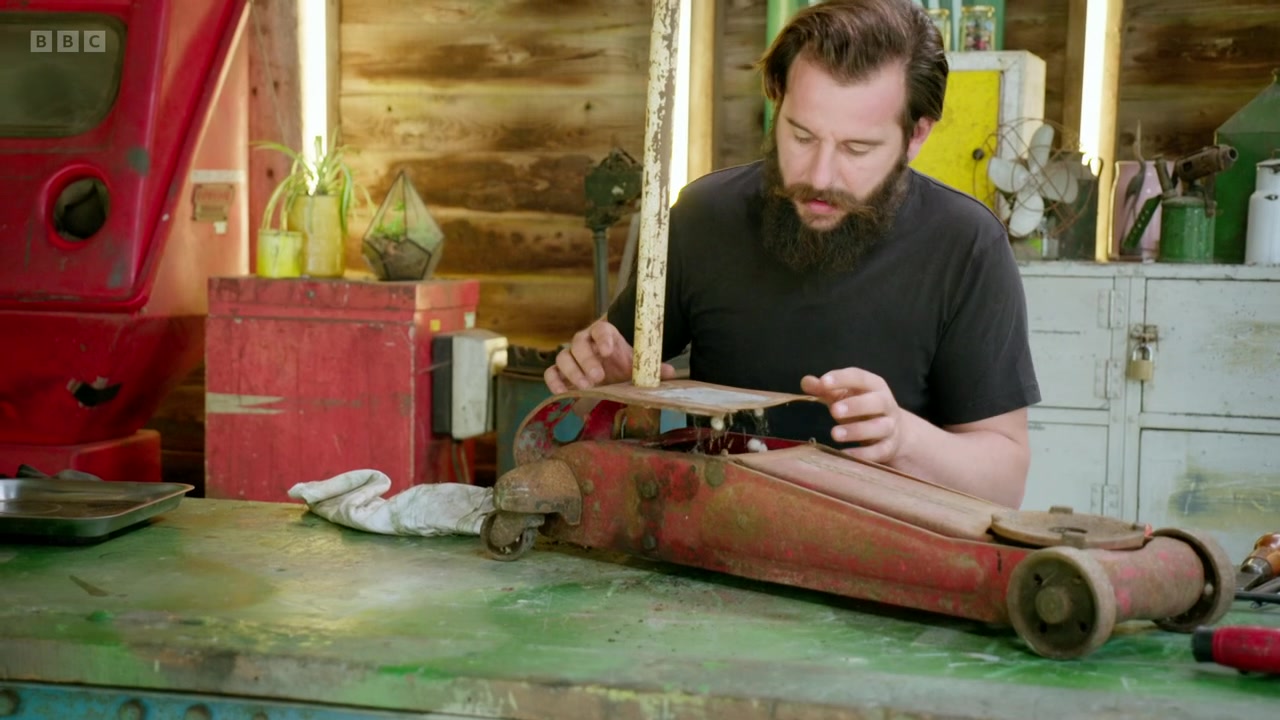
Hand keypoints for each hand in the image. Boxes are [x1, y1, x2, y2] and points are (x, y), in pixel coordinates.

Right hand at [544, 319, 675, 392]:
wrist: (609, 373)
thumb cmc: (622, 365)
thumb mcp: (637, 366)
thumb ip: (652, 368)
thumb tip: (670, 373)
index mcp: (605, 336)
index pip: (601, 330)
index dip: (603, 337)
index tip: (608, 350)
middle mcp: (585, 343)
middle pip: (578, 343)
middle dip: (587, 360)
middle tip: (598, 377)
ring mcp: (571, 357)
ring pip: (563, 357)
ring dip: (572, 371)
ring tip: (586, 387)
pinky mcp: (560, 372)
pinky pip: (551, 372)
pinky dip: (553, 381)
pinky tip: (562, 392)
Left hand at [801, 368, 905, 463]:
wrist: (894, 431)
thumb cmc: (862, 409)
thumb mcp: (844, 395)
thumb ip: (825, 389)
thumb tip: (806, 382)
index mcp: (874, 386)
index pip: (860, 377)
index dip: (842, 378)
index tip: (823, 382)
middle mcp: (886, 404)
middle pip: (876, 402)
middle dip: (856, 406)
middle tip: (834, 410)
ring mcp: (890, 426)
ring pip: (880, 427)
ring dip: (857, 430)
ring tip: (835, 434)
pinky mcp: (889, 447)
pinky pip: (879, 451)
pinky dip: (862, 454)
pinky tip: (844, 453)